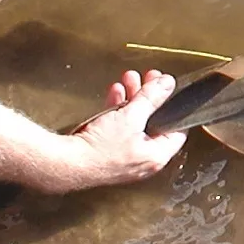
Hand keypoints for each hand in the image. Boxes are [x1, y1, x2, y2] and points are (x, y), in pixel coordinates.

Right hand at [68, 69, 187, 187]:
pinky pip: (119, 128)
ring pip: (135, 123)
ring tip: (130, 79)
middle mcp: (144, 160)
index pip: (177, 130)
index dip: (174, 108)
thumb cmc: (100, 150)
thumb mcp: (131, 117)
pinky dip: (119, 110)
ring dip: (133, 99)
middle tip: (149, 79)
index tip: (170, 90)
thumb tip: (167, 84)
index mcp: (156, 156)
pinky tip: (115, 94)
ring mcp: (125, 157)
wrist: (66, 164)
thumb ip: (151, 98)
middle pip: (154, 122)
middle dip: (150, 97)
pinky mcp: (108, 153)